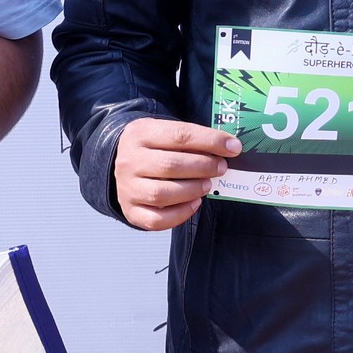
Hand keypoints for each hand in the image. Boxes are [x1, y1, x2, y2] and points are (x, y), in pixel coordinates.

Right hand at [112, 117, 239, 230]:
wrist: (120, 161)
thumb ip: (191, 139)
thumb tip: (228, 148)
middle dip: (203, 167)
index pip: (180, 136)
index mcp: (140, 134)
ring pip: (162, 194)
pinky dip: (181, 214)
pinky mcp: (130, 210)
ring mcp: (127, 188)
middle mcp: (129, 161)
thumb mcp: (164, 132)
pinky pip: (156, 220)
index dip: (210, 141)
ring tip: (207, 184)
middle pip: (171, 165)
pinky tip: (195, 203)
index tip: (232, 147)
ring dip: (192, 190)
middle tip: (221, 168)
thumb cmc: (152, 148)